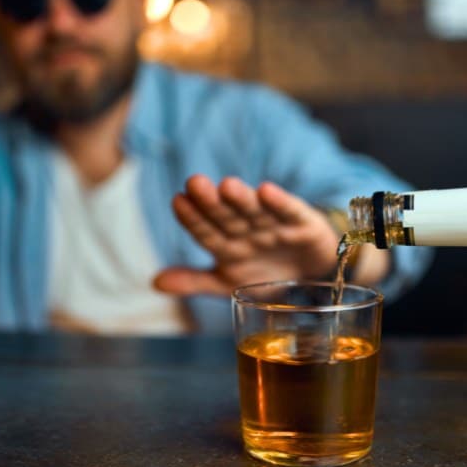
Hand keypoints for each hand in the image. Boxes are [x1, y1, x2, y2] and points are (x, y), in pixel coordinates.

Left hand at [154, 175, 341, 296]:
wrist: (311, 277)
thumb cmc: (264, 275)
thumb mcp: (227, 284)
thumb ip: (193, 281)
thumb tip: (154, 282)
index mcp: (226, 244)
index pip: (204, 230)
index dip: (192, 218)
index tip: (178, 201)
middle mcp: (247, 230)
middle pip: (226, 216)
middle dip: (211, 202)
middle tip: (194, 183)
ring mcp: (273, 226)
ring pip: (254, 211)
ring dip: (242, 199)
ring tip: (227, 186)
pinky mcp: (302, 224)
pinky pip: (289, 211)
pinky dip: (279, 202)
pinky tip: (267, 191)